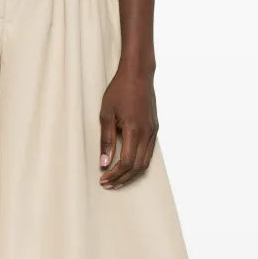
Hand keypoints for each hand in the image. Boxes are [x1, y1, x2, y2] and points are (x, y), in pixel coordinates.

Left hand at [98, 66, 157, 188]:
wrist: (138, 74)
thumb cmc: (120, 91)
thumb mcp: (106, 114)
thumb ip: (106, 140)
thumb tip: (104, 162)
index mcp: (134, 130)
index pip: (126, 162)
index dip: (114, 174)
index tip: (103, 179)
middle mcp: (147, 133)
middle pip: (137, 167)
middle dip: (122, 179)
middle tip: (108, 184)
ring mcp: (153, 131)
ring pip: (145, 162)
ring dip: (131, 174)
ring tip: (117, 180)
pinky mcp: (154, 129)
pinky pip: (149, 153)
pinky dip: (138, 164)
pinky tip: (128, 166)